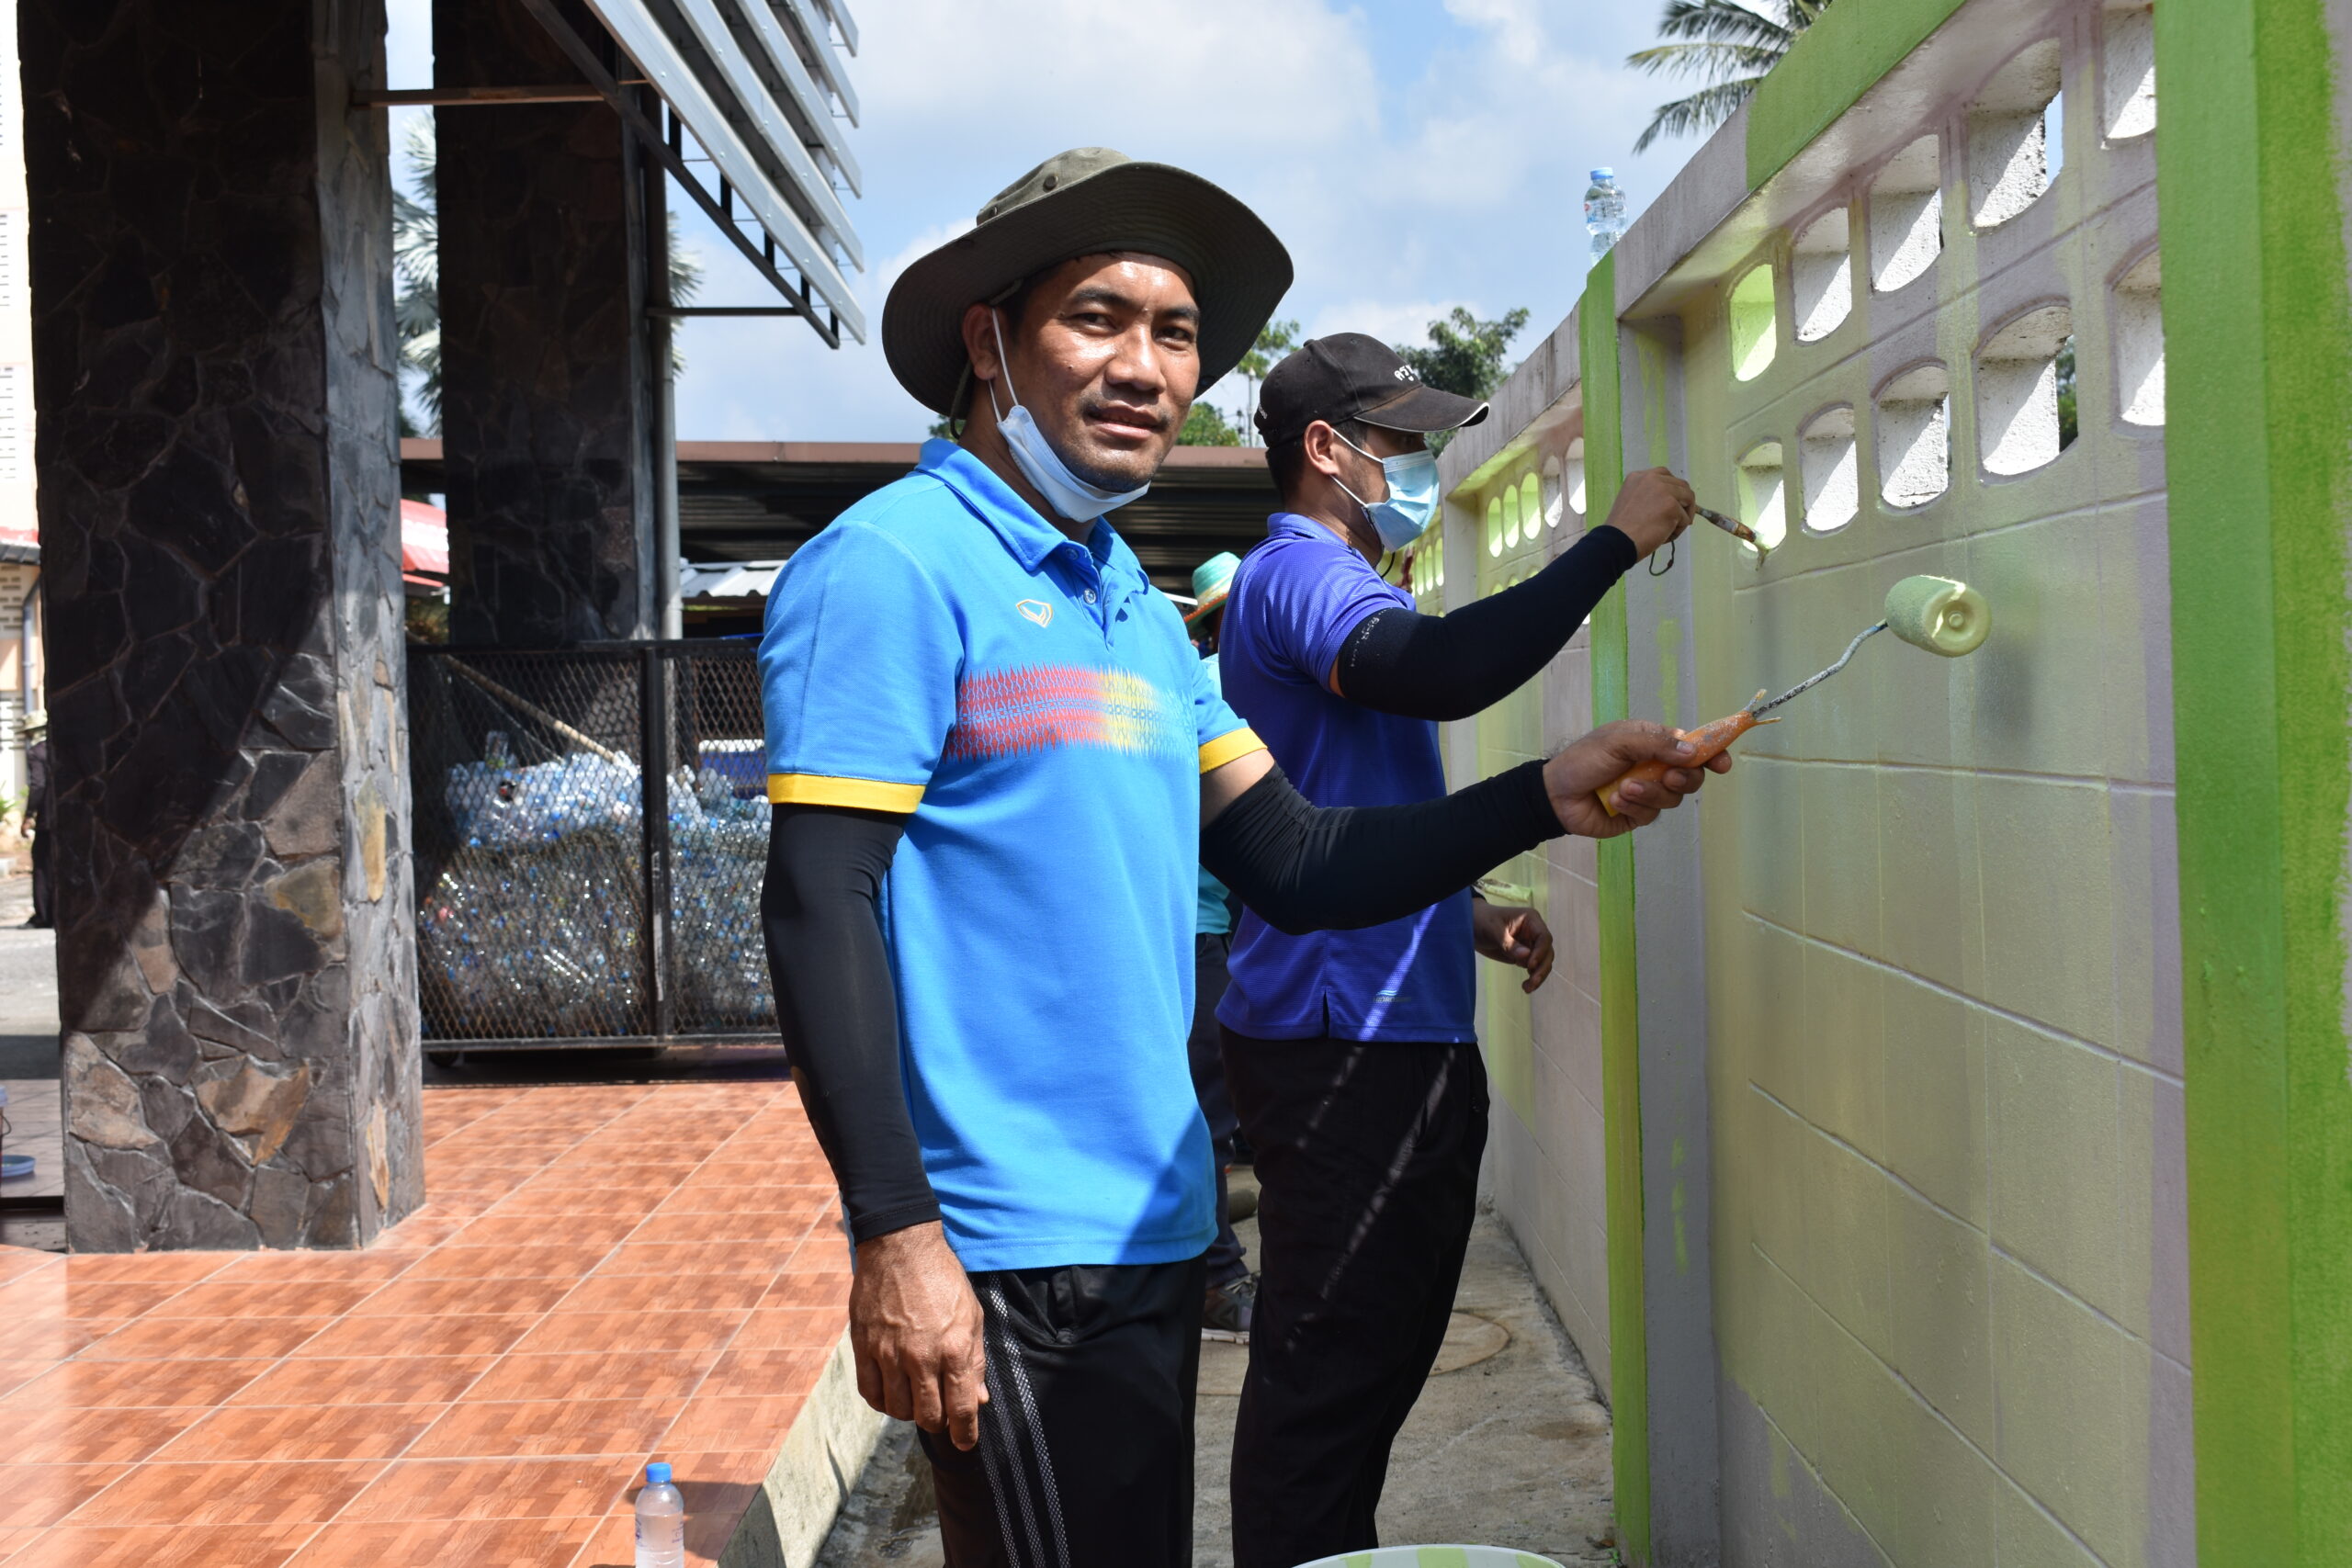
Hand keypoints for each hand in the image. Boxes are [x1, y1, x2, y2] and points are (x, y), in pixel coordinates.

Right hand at [849, 1221, 988, 1449]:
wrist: (901, 1248)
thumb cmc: (942, 1280)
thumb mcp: (971, 1315)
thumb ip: (975, 1360)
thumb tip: (979, 1398)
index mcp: (954, 1348)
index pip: (961, 1408)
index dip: (965, 1433)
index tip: (966, 1442)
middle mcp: (921, 1357)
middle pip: (928, 1416)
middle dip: (938, 1423)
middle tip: (940, 1413)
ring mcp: (889, 1354)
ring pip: (897, 1410)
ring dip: (909, 1412)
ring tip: (915, 1398)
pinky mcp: (864, 1347)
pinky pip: (870, 1392)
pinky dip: (882, 1401)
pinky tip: (891, 1391)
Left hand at [1473, 902, 1553, 992]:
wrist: (1470, 926)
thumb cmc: (1482, 921)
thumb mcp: (1493, 931)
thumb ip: (1509, 944)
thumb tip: (1526, 956)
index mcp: (1530, 920)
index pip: (1543, 937)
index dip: (1540, 952)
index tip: (1530, 965)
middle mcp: (1534, 932)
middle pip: (1547, 952)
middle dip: (1541, 968)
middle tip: (1533, 982)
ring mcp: (1530, 944)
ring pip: (1543, 962)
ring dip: (1538, 976)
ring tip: (1527, 988)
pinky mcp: (1524, 956)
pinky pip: (1534, 968)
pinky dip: (1532, 977)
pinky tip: (1526, 986)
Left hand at [1541, 719, 1731, 837]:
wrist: (1555, 794)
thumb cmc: (1583, 760)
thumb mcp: (1619, 742)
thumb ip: (1656, 744)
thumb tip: (1692, 753)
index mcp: (1652, 743)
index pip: (1691, 747)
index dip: (1711, 754)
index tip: (1722, 763)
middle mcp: (1654, 767)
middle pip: (1690, 776)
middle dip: (1683, 779)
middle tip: (1668, 778)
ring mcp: (1647, 792)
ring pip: (1672, 798)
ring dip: (1650, 793)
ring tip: (1623, 788)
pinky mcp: (1638, 814)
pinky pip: (1652, 814)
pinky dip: (1635, 806)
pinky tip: (1615, 800)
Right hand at [1602, 467, 1694, 559]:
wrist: (1617, 542)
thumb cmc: (1622, 530)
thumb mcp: (1631, 502)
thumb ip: (1649, 496)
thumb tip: (1674, 502)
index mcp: (1638, 477)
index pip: (1665, 475)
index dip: (1673, 489)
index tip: (1672, 503)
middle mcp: (1651, 478)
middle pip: (1681, 485)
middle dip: (1684, 502)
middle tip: (1681, 519)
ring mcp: (1663, 490)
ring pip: (1688, 499)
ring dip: (1683, 516)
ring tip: (1669, 531)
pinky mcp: (1672, 505)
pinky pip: (1685, 518)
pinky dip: (1678, 530)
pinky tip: (1664, 537)